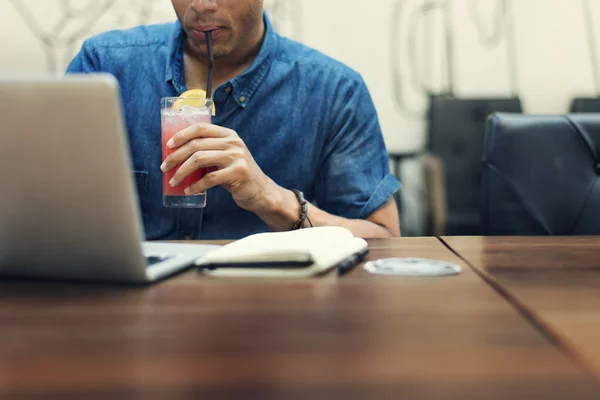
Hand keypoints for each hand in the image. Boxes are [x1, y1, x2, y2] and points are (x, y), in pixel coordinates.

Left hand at [160, 122, 277, 212]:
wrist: (261, 192)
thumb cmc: (237, 175)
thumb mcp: (226, 157)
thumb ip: (209, 151)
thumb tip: (177, 154)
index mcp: (229, 135)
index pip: (200, 128)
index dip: (181, 135)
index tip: (168, 146)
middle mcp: (233, 143)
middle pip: (196, 145)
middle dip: (176, 157)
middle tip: (165, 167)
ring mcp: (237, 157)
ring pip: (199, 159)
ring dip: (182, 172)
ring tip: (173, 181)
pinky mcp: (238, 173)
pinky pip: (209, 179)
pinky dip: (195, 186)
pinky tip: (188, 190)